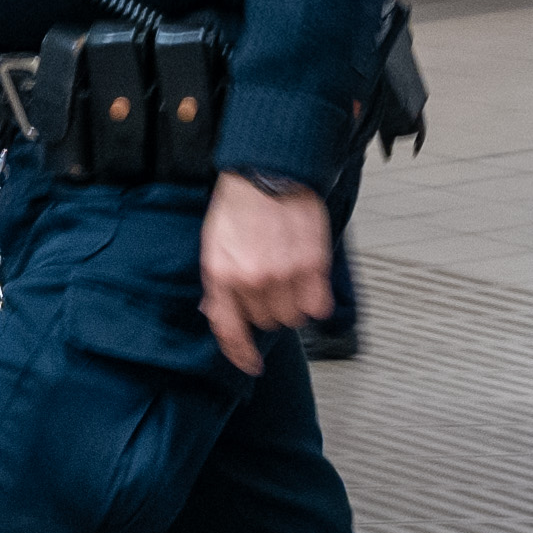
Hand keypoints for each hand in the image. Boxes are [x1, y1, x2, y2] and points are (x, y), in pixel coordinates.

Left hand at [198, 171, 329, 373]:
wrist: (269, 170)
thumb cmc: (240, 202)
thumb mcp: (214, 245)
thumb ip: (218, 282)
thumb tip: (219, 311)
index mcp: (222, 274)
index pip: (230, 329)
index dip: (241, 352)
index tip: (250, 363)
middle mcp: (252, 279)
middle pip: (265, 322)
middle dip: (267, 308)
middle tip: (270, 285)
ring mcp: (284, 274)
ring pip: (293, 317)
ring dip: (292, 304)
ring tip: (289, 278)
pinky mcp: (312, 265)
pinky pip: (317, 305)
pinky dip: (315, 299)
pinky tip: (309, 281)